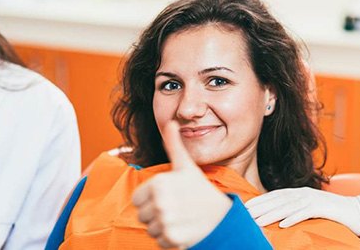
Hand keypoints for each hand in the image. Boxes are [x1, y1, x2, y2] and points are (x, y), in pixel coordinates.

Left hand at [131, 122, 231, 247]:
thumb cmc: (201, 190)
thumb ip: (174, 145)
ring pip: (149, 229)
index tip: (167, 197)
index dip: (150, 200)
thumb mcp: (186, 166)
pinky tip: (183, 230)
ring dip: (162, 227)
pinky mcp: (171, 238)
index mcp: (158, 183)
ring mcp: (165, 221)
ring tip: (180, 219)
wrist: (222, 217)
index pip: (137, 199)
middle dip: (155, 214)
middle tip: (175, 209)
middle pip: (142, 215)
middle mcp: (159, 201)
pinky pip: (158, 242)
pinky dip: (169, 240)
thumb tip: (171, 122)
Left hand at [245, 187, 359, 235]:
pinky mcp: (323, 208)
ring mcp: (313, 200)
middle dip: (260, 207)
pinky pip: (305, 214)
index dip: (259, 200)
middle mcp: (303, 194)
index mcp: (299, 192)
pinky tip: (282, 225)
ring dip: (271, 214)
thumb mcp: (311, 207)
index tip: (245, 207)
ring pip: (287, 207)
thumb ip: (296, 208)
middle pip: (277, 200)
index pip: (274, 196)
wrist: (359, 210)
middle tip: (245, 214)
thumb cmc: (333, 212)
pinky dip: (293, 219)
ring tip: (257, 221)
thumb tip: (279, 215)